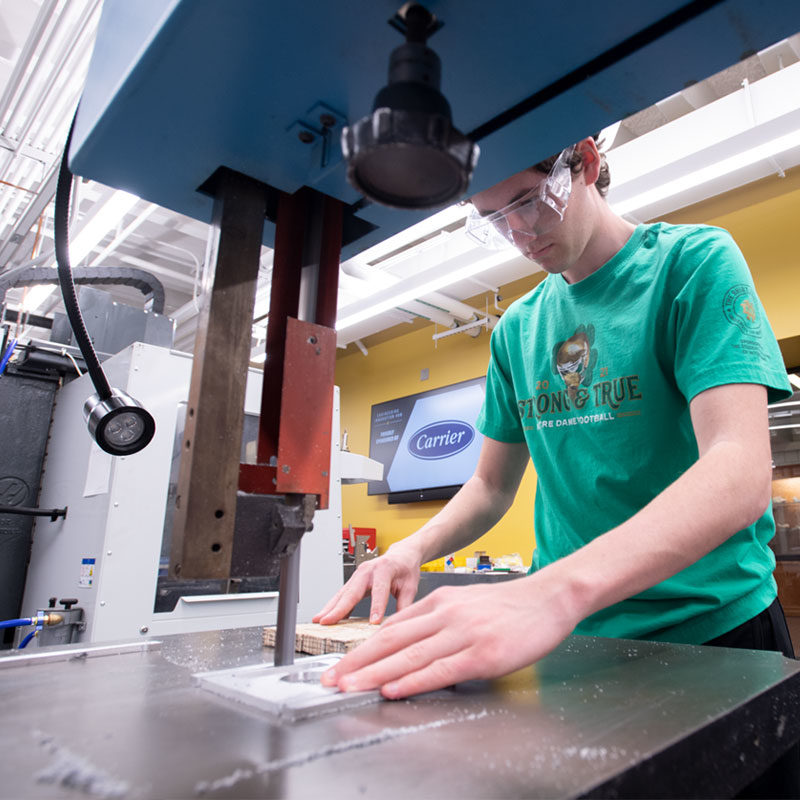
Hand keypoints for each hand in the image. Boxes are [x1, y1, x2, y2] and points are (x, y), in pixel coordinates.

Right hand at [313, 542, 423, 624]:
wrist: (401, 555)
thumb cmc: (405, 569)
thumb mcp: (411, 587)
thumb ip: (405, 605)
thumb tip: (401, 624)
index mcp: (384, 568)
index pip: (379, 589)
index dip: (376, 606)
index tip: (373, 622)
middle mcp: (368, 570)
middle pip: (352, 591)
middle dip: (339, 608)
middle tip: (327, 621)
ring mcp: (358, 574)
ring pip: (343, 593)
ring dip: (330, 607)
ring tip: (319, 620)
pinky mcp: (354, 581)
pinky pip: (342, 595)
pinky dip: (333, 606)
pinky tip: (326, 617)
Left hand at [320, 573, 578, 698]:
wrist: (548, 598)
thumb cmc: (509, 607)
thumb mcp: (464, 604)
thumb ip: (436, 621)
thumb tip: (407, 644)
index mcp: (439, 603)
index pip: (391, 628)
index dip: (361, 649)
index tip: (339, 665)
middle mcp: (445, 615)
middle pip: (391, 640)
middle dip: (356, 661)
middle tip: (330, 679)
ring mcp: (463, 633)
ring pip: (409, 655)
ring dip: (374, 673)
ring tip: (349, 686)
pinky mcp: (482, 654)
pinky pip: (440, 669)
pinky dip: (412, 680)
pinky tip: (393, 688)